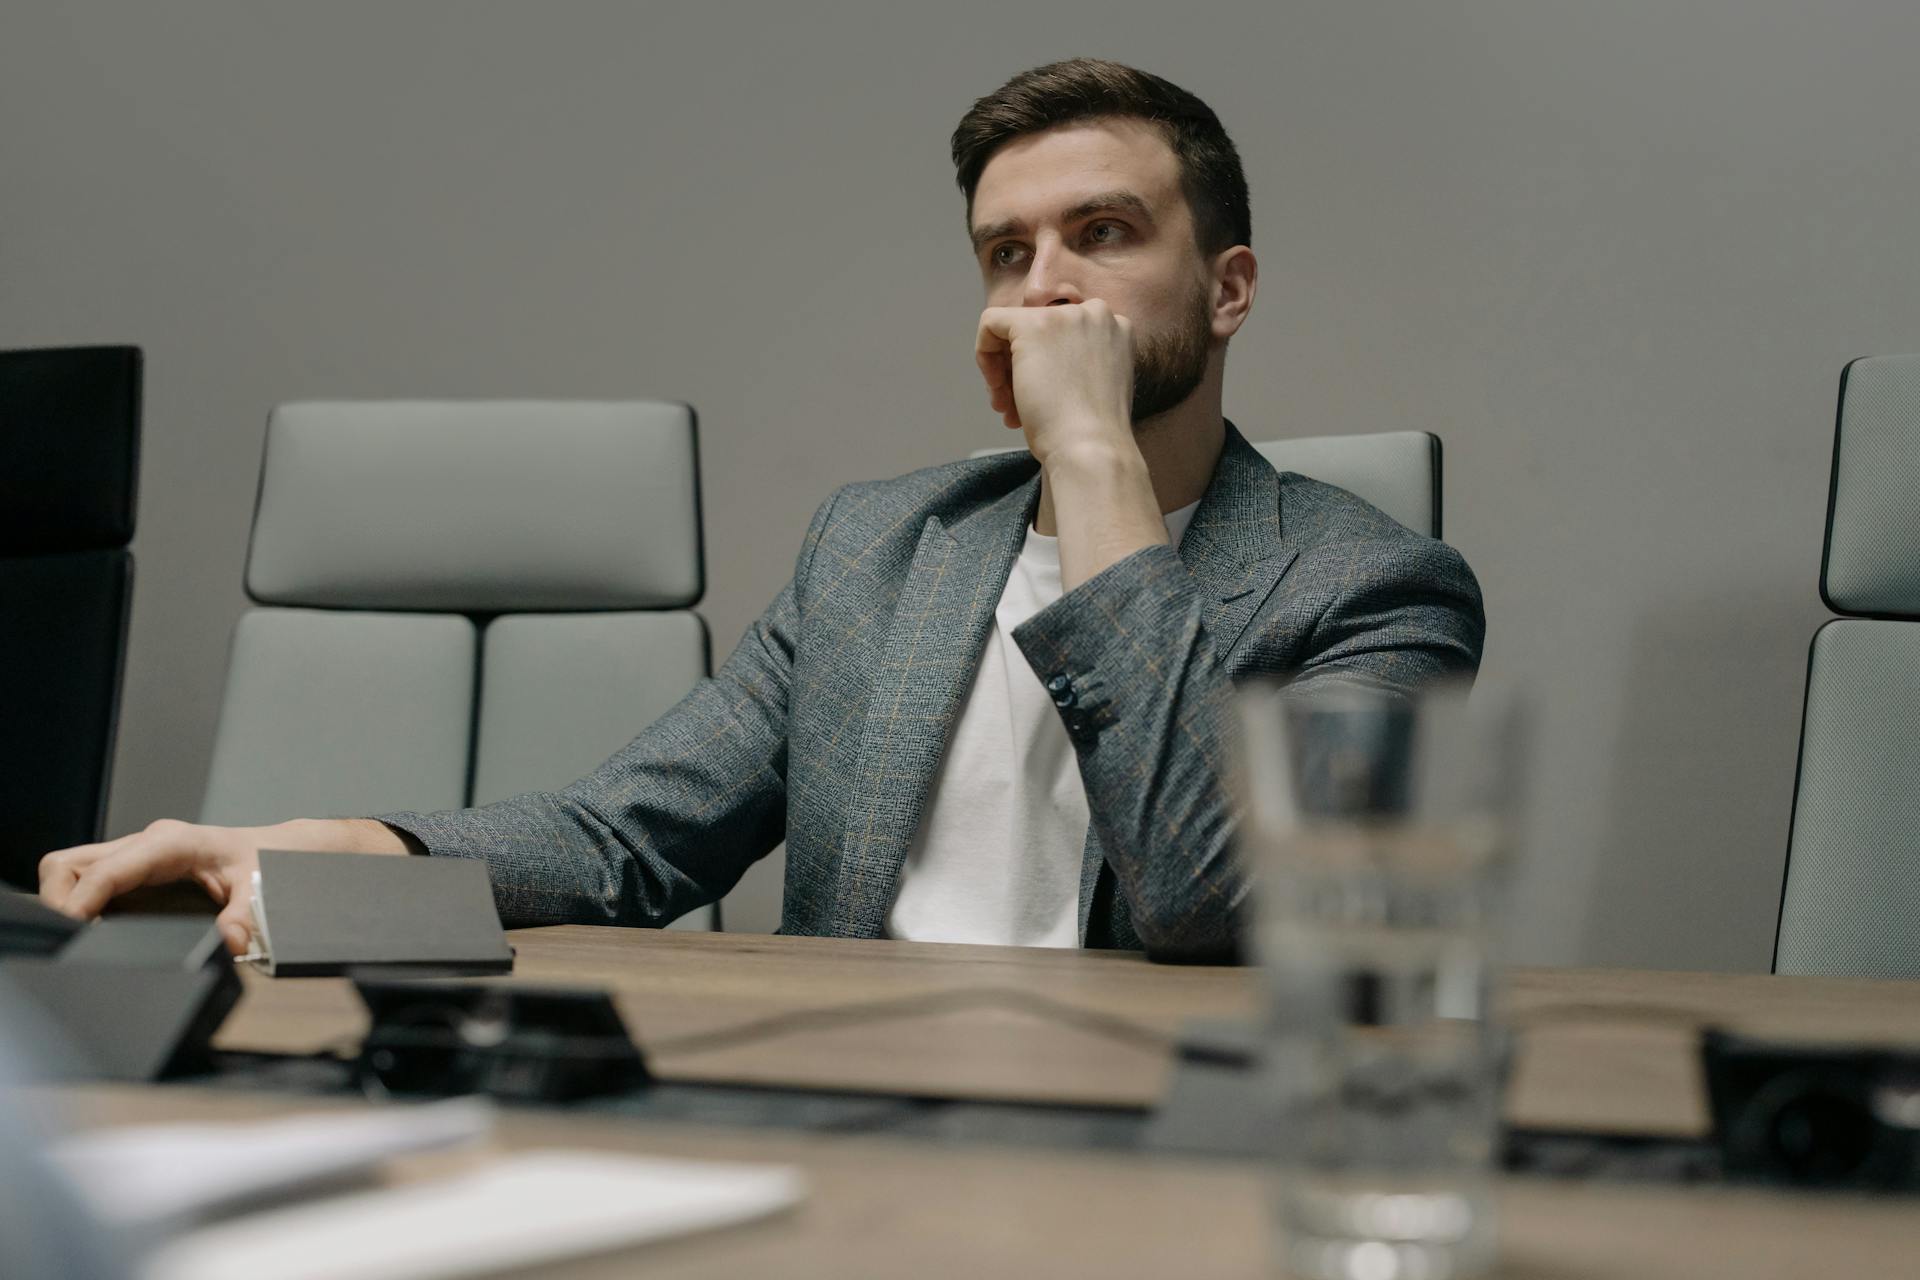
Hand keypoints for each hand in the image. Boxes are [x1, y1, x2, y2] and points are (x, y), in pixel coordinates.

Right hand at [39, 819, 265, 953]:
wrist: (273, 849)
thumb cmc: (263, 862)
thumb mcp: (259, 888)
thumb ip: (244, 914)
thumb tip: (231, 941)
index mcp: (170, 843)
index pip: (105, 870)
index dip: (79, 901)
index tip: (70, 931)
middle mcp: (146, 842)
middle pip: (70, 863)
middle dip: (58, 900)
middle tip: (67, 938)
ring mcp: (135, 852)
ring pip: (70, 867)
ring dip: (63, 899)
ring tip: (74, 935)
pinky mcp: (133, 865)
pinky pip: (87, 877)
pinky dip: (78, 900)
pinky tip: (90, 927)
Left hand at [975, 299, 1133, 463]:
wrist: (1090, 450)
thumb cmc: (1091, 434)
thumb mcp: (1093, 386)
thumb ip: (1076, 362)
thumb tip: (1039, 358)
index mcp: (1118, 328)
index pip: (1065, 332)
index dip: (1047, 363)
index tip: (1043, 395)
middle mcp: (1096, 313)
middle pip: (1039, 328)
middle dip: (1021, 367)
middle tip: (1016, 406)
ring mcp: (1065, 316)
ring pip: (1014, 329)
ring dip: (1005, 370)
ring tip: (1008, 409)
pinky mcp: (1032, 325)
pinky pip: (991, 323)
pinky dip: (984, 355)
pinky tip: (997, 389)